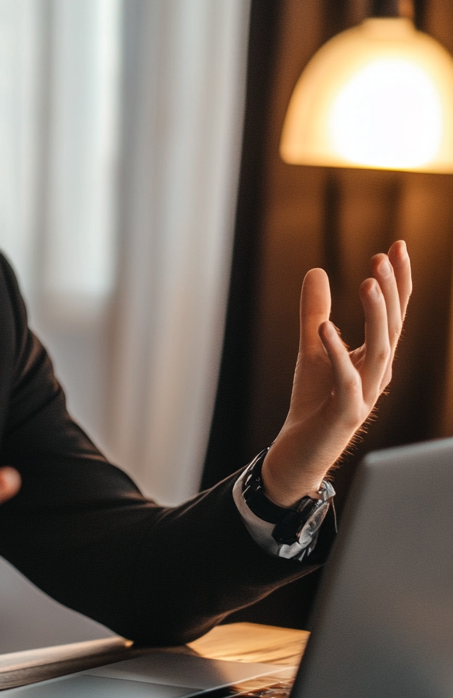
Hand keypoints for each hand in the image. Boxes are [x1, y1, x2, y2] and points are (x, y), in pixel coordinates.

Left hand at [261, 241, 411, 507]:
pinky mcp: (346, 414)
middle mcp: (377, 374)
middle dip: (391, 292)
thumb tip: (317, 270)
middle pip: (392, 327)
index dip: (398, 282)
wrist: (299, 451)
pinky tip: (326, 329)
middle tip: (382, 257)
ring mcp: (365, 395)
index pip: (393, 314)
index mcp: (374, 357)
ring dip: (376, 317)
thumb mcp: (312, 347)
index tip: (397, 245)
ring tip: (368, 282)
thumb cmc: (313, 400)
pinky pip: (348, 382)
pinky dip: (339, 354)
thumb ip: (315, 311)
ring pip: (382, 352)